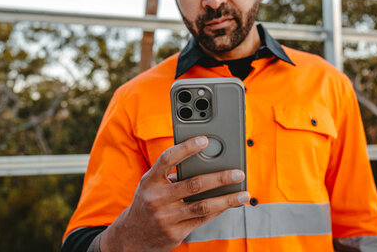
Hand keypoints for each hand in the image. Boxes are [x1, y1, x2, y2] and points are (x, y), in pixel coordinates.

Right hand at [98, 136, 249, 251]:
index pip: (168, 159)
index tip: (205, 140)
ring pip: (203, 206)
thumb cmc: (149, 201)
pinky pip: (202, 220)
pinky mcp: (174, 233)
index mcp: (150, 180)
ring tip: (243, 194)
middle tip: (239, 173)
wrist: (132, 235)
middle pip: (193, 184)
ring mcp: (165, 218)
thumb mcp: (152, 184)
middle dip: (220, 178)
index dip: (186, 148)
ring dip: (227, 199)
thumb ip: (172, 173)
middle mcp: (156, 199)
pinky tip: (230, 204)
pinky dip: (219, 210)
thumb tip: (208, 162)